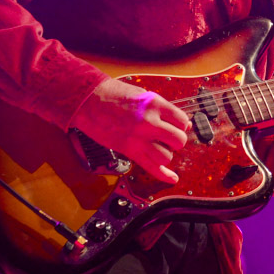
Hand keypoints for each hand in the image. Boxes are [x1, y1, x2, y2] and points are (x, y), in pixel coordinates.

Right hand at [71, 77, 191, 184]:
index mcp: (154, 104)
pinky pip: (151, 167)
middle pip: (178, 140)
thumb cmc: (115, 94)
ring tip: (160, 147)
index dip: (182, 124)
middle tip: (169, 137)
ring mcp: (139, 138)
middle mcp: (149, 122)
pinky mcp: (129, 150)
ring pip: (167, 156)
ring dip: (167, 154)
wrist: (89, 101)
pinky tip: (173, 178)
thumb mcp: (144, 95)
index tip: (177, 126)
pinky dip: (164, 175)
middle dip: (177, 140)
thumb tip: (185, 124)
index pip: (182, 120)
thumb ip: (163, 110)